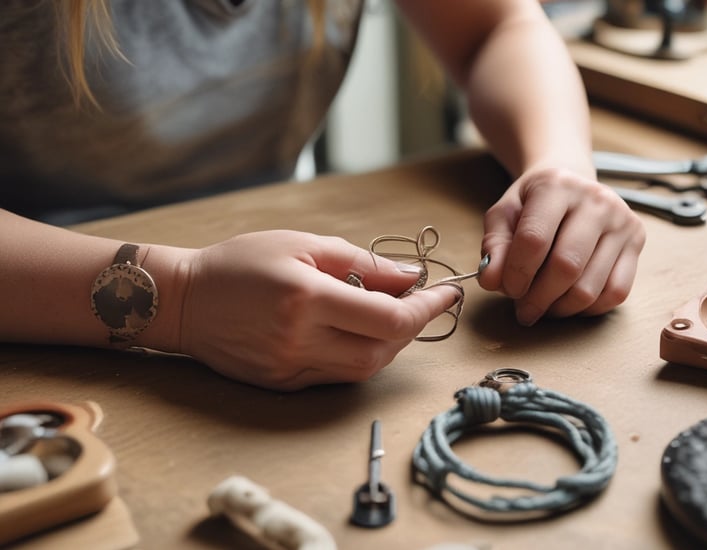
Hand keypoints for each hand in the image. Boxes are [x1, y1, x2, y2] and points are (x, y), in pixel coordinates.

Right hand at [177, 230, 459, 389]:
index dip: (426, 308)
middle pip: (382, 351)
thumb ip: (362, 262)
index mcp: (306, 298)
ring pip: (364, 369)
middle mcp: (299, 340)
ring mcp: (290, 368)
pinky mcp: (283, 384)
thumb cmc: (241, 262)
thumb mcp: (303, 245)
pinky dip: (360, 356)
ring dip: (389, 345)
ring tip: (391, 317)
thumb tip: (410, 277)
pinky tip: (359, 334)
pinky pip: (338, 376)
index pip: (388, 317)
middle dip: (412, 328)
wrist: (185, 300)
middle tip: (420, 303)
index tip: (447, 293)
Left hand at [479, 167, 645, 325]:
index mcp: (556, 186)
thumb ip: (493, 247)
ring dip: (560, 308)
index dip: (515, 274)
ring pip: (590, 286)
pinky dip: (588, 309)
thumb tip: (492, 281)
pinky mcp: (637, 241)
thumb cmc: (532, 204)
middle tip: (523, 309)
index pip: (534, 240)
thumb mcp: (503, 216)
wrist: (570, 184)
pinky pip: (616, 292)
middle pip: (566, 266)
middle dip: (538, 298)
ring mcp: (622, 220)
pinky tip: (569, 303)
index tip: (507, 288)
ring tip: (543, 306)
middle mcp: (596, 200)